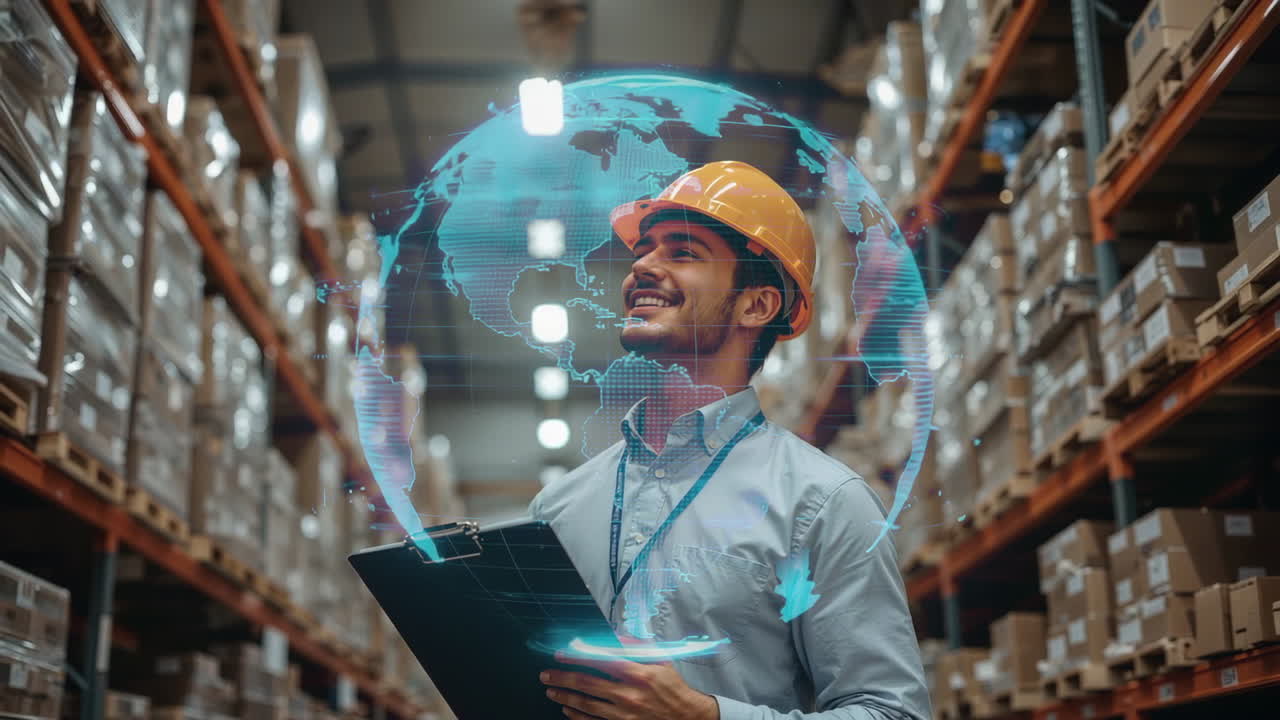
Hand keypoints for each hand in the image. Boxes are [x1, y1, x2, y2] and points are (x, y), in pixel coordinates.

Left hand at [541, 651, 719, 719]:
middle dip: (562, 678)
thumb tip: (615, 635)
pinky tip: (567, 709)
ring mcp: (624, 714)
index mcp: (638, 674)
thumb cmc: (672, 687)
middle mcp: (628, 695)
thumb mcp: (661, 659)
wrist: (686, 717)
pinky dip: (576, 716)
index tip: (562, 652)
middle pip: (587, 684)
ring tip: (550, 690)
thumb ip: (637, 645)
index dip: (578, 655)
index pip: (601, 661)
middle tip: (546, 674)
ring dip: (564, 697)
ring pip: (585, 705)